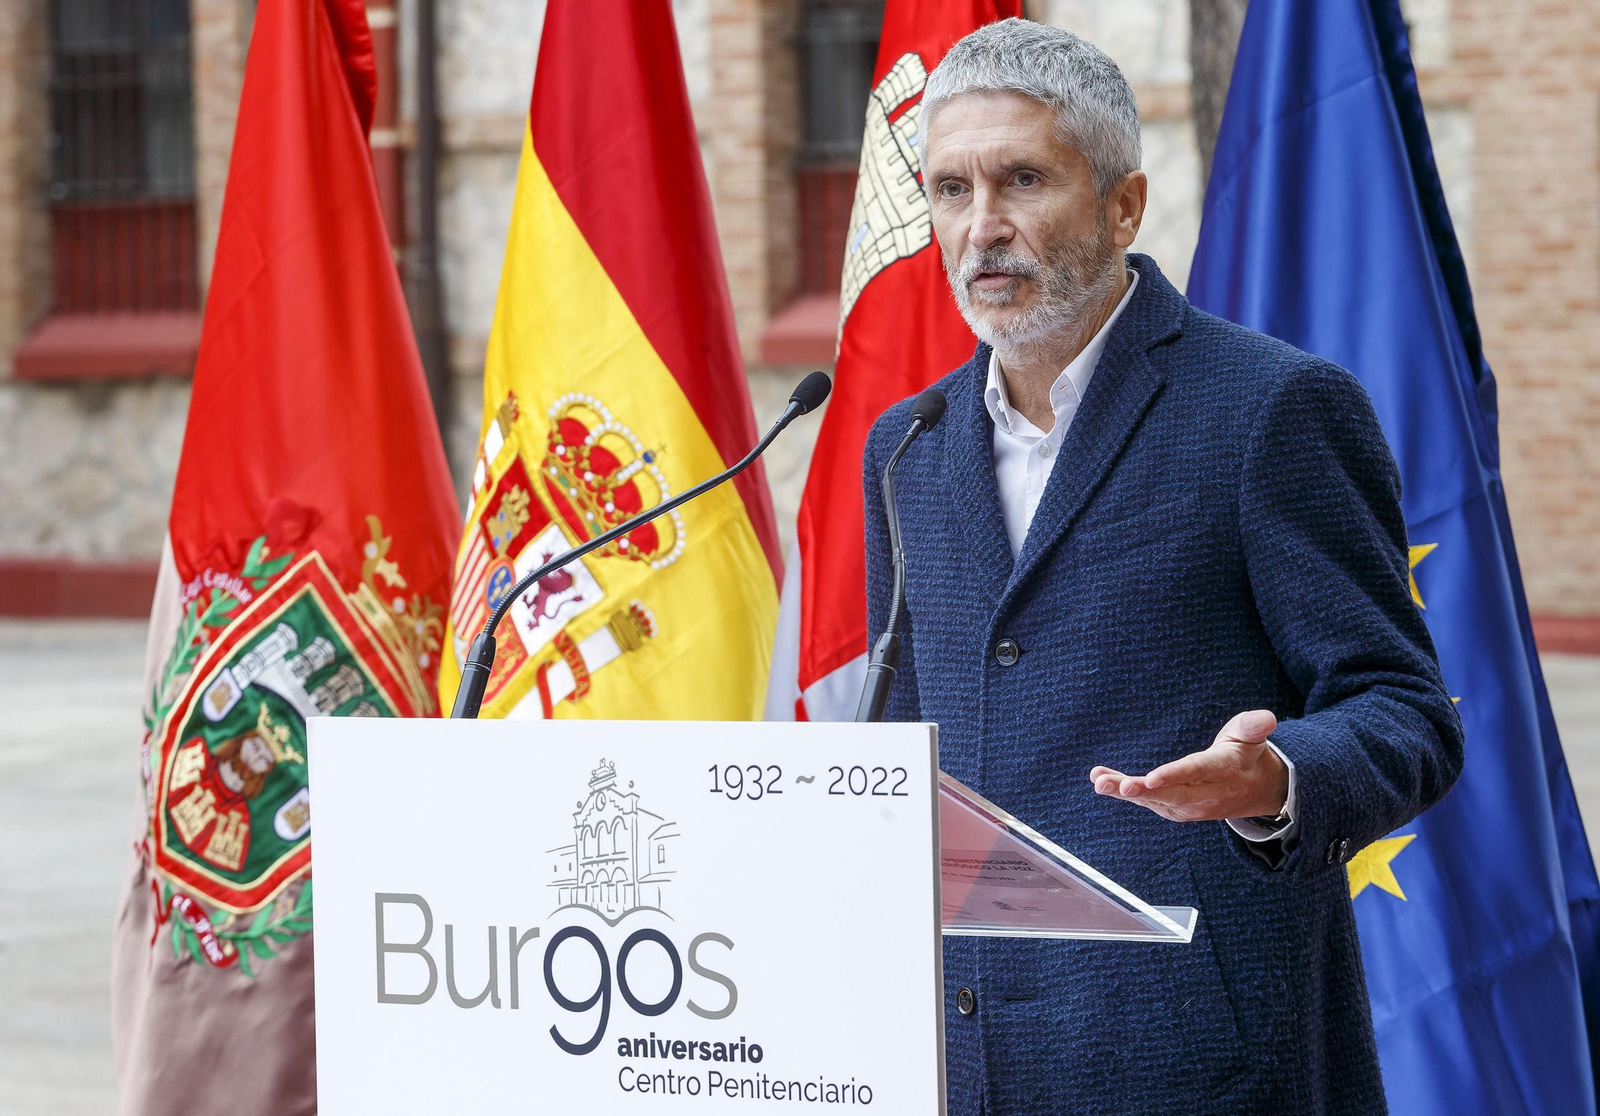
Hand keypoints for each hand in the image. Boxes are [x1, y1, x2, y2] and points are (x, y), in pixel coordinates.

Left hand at [1089, 710, 1286, 822]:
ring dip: (1125, 792)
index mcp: (1223, 771)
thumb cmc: (1247, 754)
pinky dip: (1123, 791)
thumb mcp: (1253, 736)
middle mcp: (1204, 793)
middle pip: (1172, 794)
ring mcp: (1188, 805)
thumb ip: (1254, 726)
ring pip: (1154, 800)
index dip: (1174, 776)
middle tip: (1119, 785)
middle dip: (1144, 791)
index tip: (1151, 778)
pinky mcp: (1175, 807)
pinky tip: (1100, 779)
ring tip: (1099, 782)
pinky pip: (1147, 800)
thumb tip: (1267, 718)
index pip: (1196, 774)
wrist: (1255, 791)